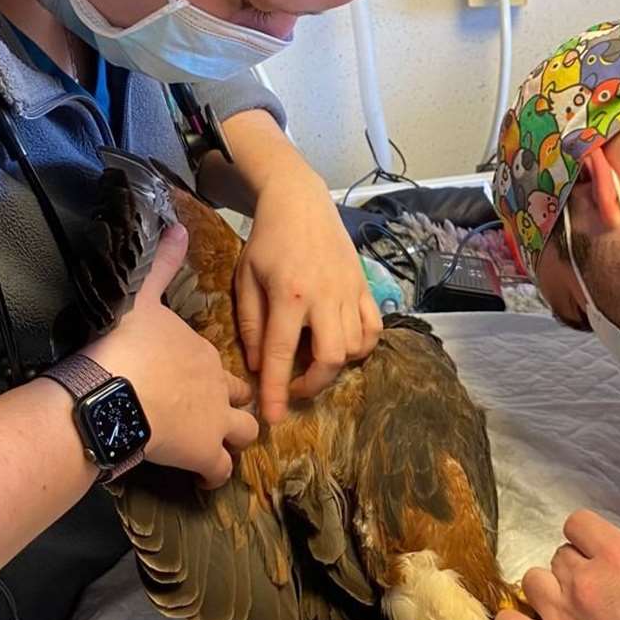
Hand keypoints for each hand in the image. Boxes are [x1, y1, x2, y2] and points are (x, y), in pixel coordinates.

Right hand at [89, 225, 257, 487]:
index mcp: (201, 351)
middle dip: (234, 408)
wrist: (114, 391)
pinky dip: (213, 476)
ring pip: (243, 434)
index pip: (217, 366)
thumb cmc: (124, 345)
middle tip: (214, 418)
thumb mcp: (140, 296)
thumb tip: (175, 225)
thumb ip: (161, 265)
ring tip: (214, 449)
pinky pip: (220, 470)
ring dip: (231, 442)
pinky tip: (202, 480)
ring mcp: (216, 420)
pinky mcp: (205, 453)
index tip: (192, 385)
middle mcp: (218, 385)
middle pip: (241, 398)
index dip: (208, 377)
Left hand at [236, 162, 381, 423]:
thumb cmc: (266, 241)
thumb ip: (251, 323)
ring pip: (355, 347)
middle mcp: (324, 297)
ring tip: (316, 364)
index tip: (272, 418)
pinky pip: (374, 328)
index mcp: (289, 295)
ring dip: (337, 366)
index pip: (283, 354)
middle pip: (331, 358)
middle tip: (295, 388)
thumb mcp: (245, 278)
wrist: (300, 202)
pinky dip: (363, 346)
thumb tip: (260, 366)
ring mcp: (350, 292)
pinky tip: (344, 346)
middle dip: (313, 384)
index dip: (277, 390)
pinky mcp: (364, 286)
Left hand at [495, 510, 619, 619]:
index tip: (600, 554)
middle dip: (577, 568)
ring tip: (569, 608)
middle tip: (597, 592)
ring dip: (550, 590)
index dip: (589, 537)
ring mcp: (564, 616)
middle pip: (560, 554)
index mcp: (618, 554)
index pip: (578, 522)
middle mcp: (584, 579)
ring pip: (533, 581)